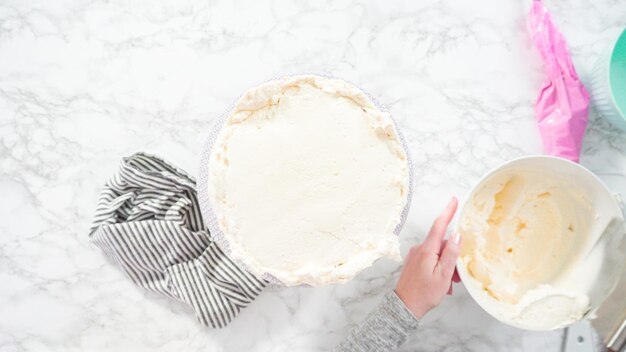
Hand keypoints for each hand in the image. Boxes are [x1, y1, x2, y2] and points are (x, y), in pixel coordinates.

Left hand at [394, 197, 461, 318]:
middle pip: (442, 244)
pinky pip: (431, 260)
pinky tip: (441, 283)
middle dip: (452, 256)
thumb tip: (456, 235)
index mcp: (427, 250)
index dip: (448, 211)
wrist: (404, 307)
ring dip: (446, 266)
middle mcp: (419, 249)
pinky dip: (439, 269)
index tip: (454, 200)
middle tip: (456, 276)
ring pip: (438, 254)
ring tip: (448, 284)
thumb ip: (451, 253)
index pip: (439, 225)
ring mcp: (415, 256)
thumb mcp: (443, 275)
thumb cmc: (424, 294)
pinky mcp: (414, 263)